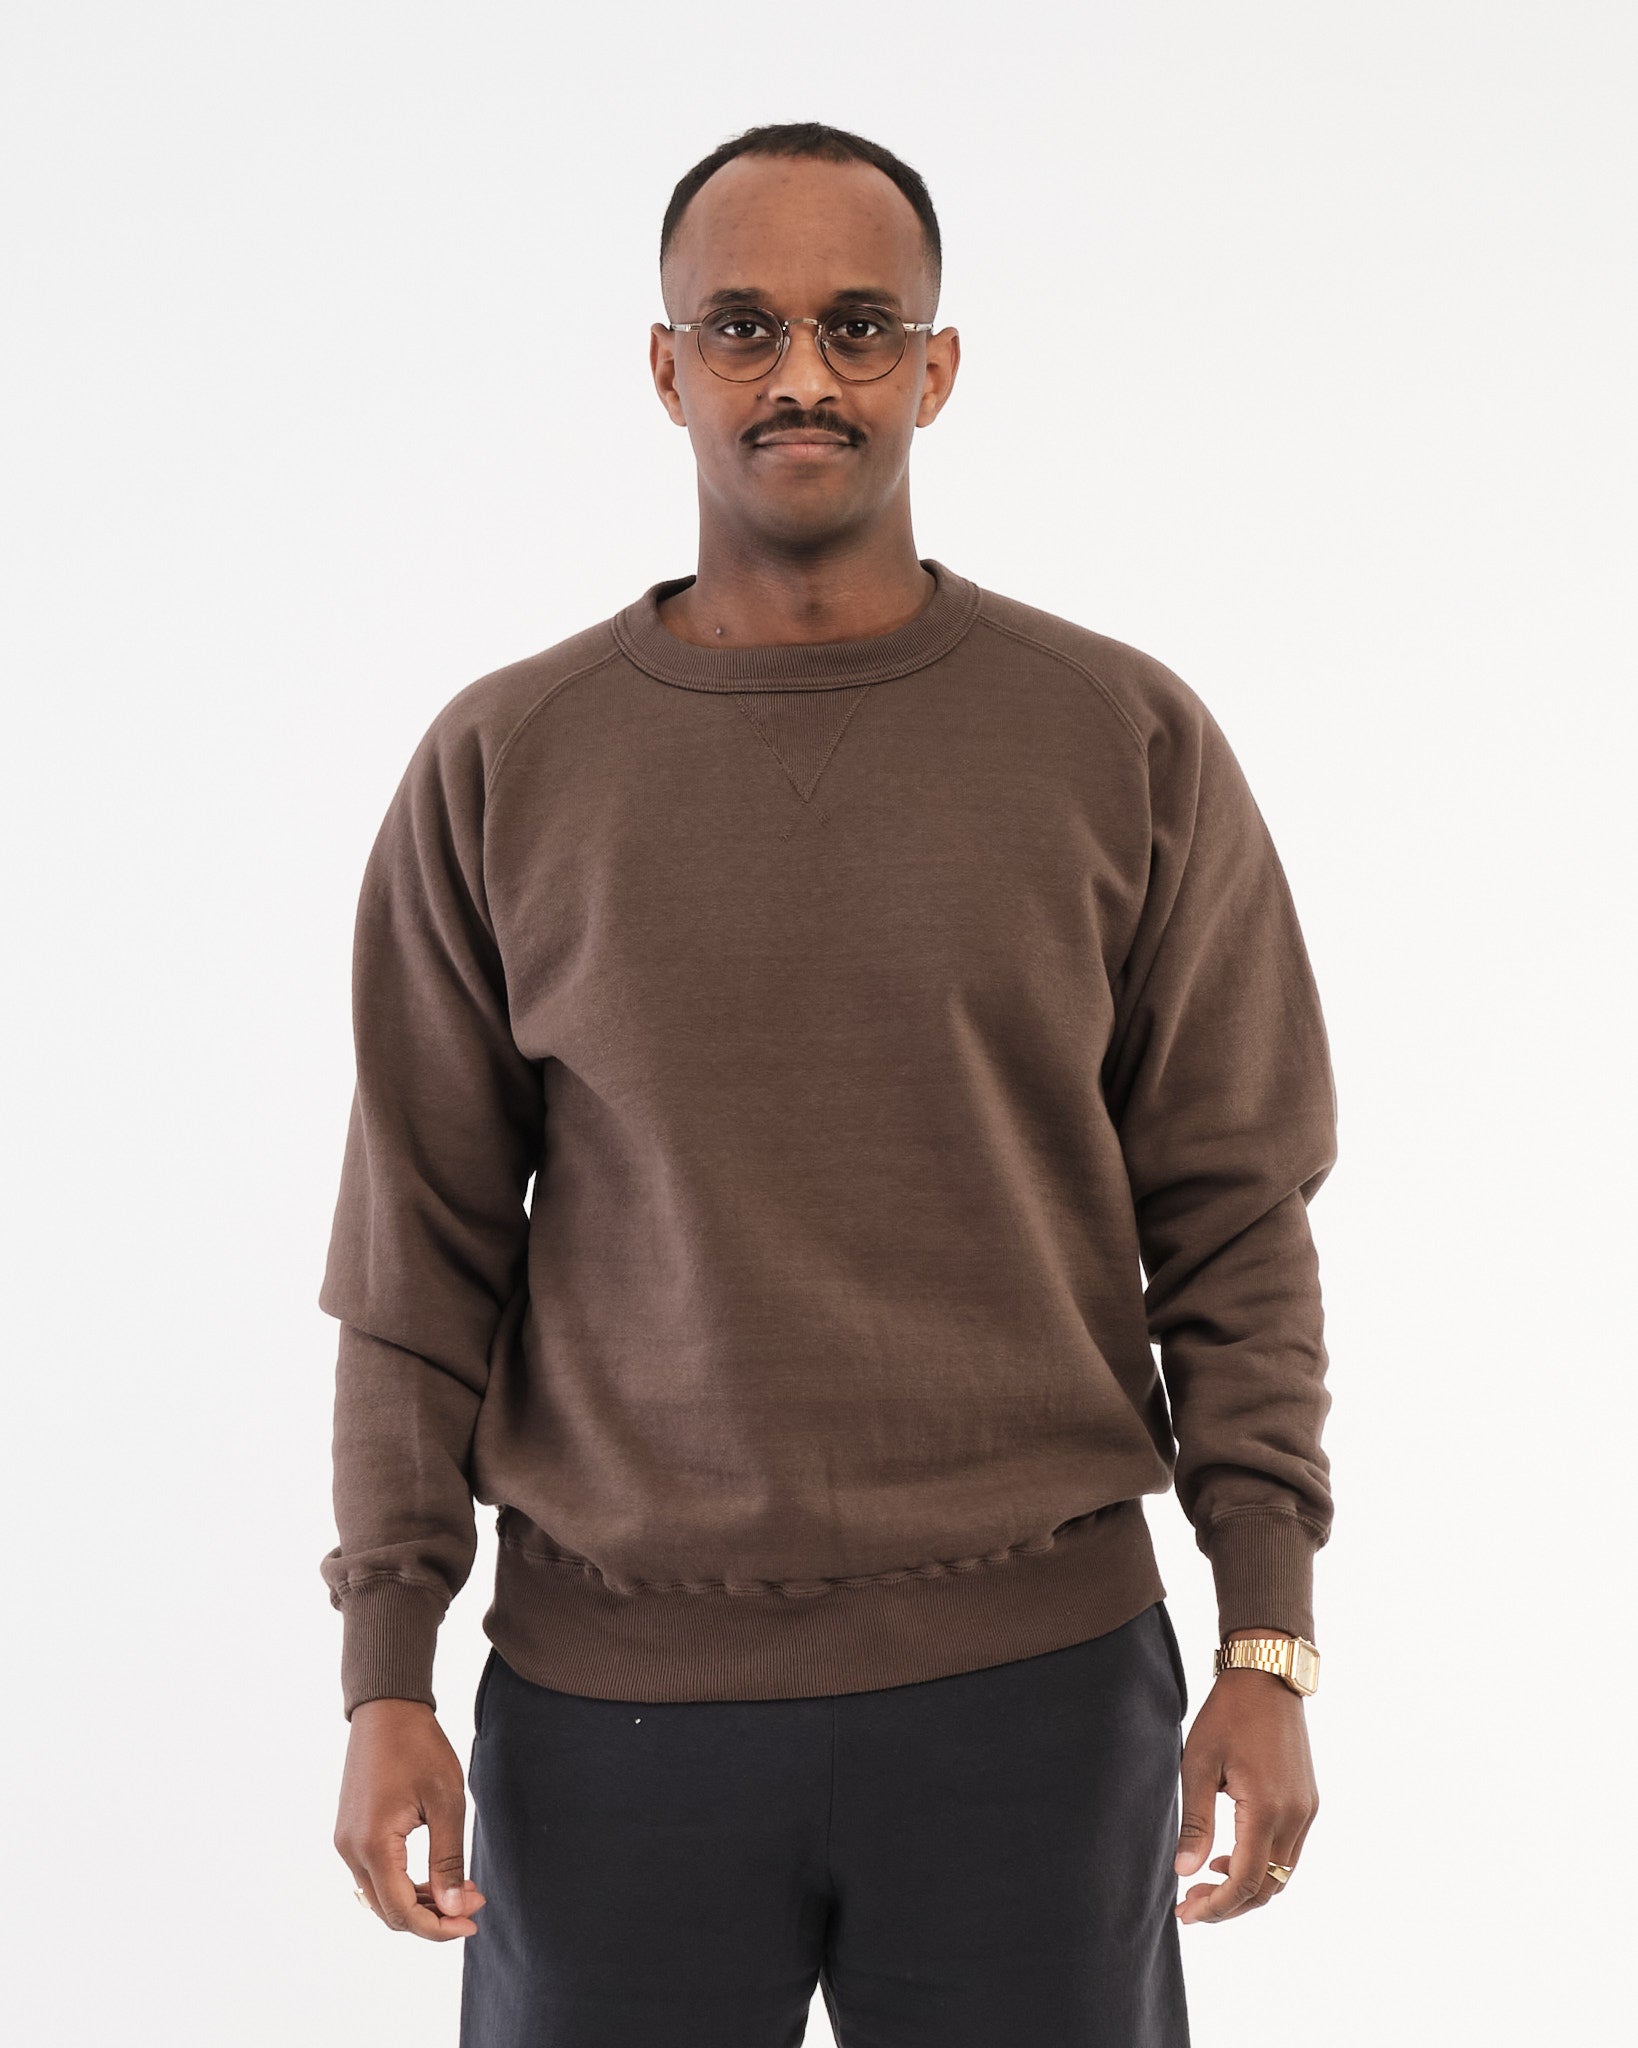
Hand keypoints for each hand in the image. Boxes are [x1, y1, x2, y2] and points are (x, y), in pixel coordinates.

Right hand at [334, 1698, 487, 1940]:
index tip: (473, 1920)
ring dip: (419, 1901)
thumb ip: (448, 1859)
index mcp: (373, 1845)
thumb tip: (453, 1910)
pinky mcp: (349, 1832)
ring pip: (380, 1897)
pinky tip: (435, 1875)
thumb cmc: (420, 1747)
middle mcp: (350, 1850)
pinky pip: (374, 1875)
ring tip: (460, 1889)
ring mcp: (345, 1842)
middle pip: (389, 1911)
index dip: (438, 1926)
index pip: (402, 1912)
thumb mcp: (446, 1802)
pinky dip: (403, 1883)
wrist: (386, 1708)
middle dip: (433, 1916)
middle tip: (473, 1901)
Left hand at [1173, 1644, 1318, 1925]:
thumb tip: (1184, 1872)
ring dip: (1246, 1887)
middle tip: (1190, 1905)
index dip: (1217, 1907)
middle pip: (1268, 1888)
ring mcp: (1307, 1810)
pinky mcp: (1308, 1802)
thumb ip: (1195, 1821)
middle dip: (1229, 1905)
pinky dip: (1261, 1865)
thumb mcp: (1199, 1764)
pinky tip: (1227, 1856)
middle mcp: (1296, 1817)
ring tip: (1204, 1884)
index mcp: (1268, 1809)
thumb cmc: (1227, 1714)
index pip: (1246, 1882)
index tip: (1186, 1914)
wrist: (1267, 1676)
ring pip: (1281, 1874)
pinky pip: (1288, 1852)